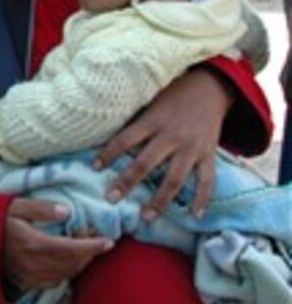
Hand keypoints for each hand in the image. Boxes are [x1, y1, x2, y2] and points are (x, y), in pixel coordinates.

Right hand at [2, 199, 112, 290]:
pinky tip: (65, 263)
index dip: (94, 247)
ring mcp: (28, 278)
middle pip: (72, 265)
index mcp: (34, 244)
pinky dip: (64, 273)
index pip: (73, 249)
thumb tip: (67, 211)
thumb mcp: (13, 206)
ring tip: (85, 252)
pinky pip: (52, 282)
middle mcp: (34, 265)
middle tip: (99, 244)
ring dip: (78, 265)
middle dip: (89, 256)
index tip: (110, 242)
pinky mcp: (24, 284)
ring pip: (64, 275)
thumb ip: (41, 209)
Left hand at [96, 69, 231, 219]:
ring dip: (160, 200)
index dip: (108, 153)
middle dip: (127, 182)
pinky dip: (202, 198)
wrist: (209, 86)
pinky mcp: (209, 153)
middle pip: (146, 163)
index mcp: (153, 120)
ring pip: (175, 179)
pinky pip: (207, 179)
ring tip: (147, 217)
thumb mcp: (149, 101)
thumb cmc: (171, 95)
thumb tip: (102, 134)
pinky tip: (194, 215)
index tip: (94, 167)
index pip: (125, 139)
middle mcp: (171, 136)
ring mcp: (192, 147)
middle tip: (111, 199)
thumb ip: (134, 121)